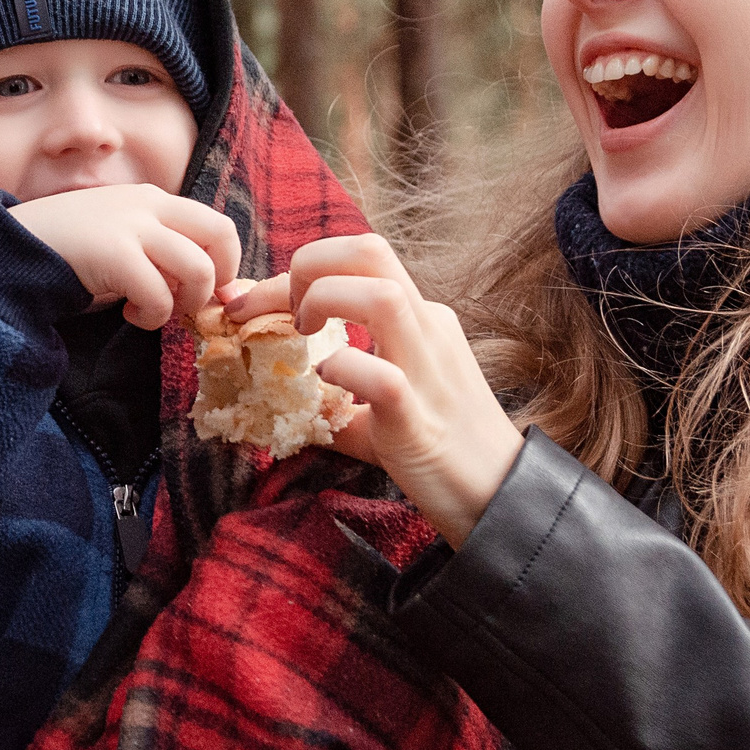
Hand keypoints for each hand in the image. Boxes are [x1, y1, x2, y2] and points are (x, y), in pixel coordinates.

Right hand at [8, 185, 241, 329]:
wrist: (17, 247)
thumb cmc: (71, 250)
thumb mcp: (122, 237)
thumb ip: (160, 252)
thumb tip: (209, 289)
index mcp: (153, 199)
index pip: (217, 224)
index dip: (227, 263)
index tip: (211, 293)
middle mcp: (148, 205)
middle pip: (221, 235)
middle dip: (219, 278)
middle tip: (191, 302)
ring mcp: (131, 227)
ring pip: (198, 269)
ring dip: (184, 302)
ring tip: (156, 311)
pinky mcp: (114, 254)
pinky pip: (159, 294)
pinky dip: (153, 316)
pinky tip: (131, 314)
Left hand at [222, 235, 521, 546]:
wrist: (501, 499)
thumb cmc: (442, 452)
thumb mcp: (384, 409)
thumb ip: (338, 394)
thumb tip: (282, 395)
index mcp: (419, 319)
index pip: (358, 257)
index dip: (297, 265)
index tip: (248, 301)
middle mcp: (428, 329)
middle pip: (369, 250)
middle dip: (307, 264)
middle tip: (277, 313)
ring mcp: (429, 369)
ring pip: (382, 295)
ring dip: (324, 301)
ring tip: (303, 337)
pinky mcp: (422, 420)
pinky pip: (384, 378)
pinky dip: (345, 370)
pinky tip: (326, 384)